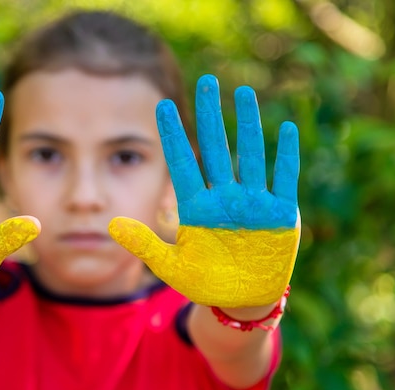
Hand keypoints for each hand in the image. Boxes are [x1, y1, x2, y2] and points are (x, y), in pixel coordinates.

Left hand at [109, 74, 299, 307]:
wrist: (242, 301)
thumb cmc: (205, 283)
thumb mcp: (171, 267)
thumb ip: (144, 245)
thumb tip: (110, 224)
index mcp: (196, 208)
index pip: (182, 164)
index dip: (173, 136)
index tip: (162, 106)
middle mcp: (223, 199)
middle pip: (215, 150)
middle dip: (210, 117)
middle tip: (206, 82)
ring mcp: (252, 204)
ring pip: (249, 156)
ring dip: (248, 126)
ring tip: (243, 93)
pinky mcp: (279, 215)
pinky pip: (283, 180)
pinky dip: (284, 157)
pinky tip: (284, 130)